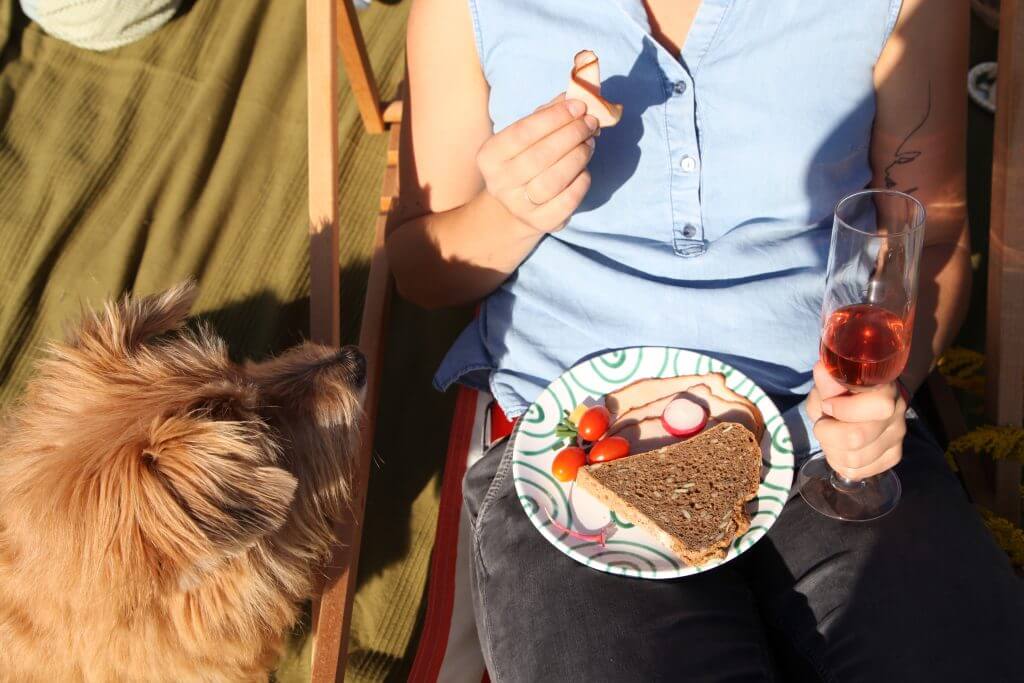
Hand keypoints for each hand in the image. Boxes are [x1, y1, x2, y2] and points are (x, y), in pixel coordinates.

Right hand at [475, 96, 598, 232]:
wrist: (516, 206)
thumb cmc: (525, 159)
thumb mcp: (527, 135)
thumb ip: (548, 113)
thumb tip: (576, 95)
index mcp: (489, 156)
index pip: (523, 132)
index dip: (554, 118)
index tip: (579, 106)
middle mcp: (499, 183)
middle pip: (540, 156)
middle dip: (571, 135)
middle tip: (590, 123)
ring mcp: (518, 206)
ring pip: (554, 180)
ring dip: (578, 157)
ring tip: (590, 143)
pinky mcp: (541, 222)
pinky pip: (567, 201)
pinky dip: (581, 181)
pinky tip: (585, 169)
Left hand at [806, 362, 907, 479]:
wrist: (856, 403)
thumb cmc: (839, 391)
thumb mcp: (829, 382)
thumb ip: (827, 380)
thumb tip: (823, 371)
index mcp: (885, 389)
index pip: (878, 407)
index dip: (844, 409)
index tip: (827, 404)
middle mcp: (897, 413)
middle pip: (857, 438)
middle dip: (827, 434)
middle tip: (823, 425)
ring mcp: (897, 437)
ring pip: (855, 460)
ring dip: (831, 451)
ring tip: (830, 438)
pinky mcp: (893, 456)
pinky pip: (859, 472)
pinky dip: (840, 464)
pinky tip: (840, 450)